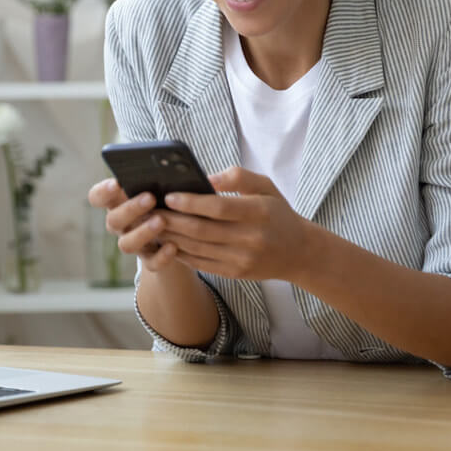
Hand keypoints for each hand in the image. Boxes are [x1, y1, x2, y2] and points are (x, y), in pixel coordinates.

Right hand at [86, 178, 184, 273]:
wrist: (180, 230)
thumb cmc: (165, 197)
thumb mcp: (160, 186)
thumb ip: (159, 178)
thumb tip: (172, 168)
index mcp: (117, 202)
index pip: (97, 197)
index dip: (103, 191)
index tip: (117, 183)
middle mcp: (120, 224)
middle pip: (113, 220)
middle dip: (131, 209)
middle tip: (150, 197)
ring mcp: (134, 242)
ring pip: (127, 244)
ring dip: (143, 232)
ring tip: (162, 221)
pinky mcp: (151, 259)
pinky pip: (152, 263)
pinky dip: (161, 256)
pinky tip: (173, 246)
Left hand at [155, 166, 311, 280]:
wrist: (299, 252)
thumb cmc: (278, 213)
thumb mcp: (266, 186)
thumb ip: (238, 177)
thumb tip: (206, 179)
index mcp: (259, 212)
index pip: (219, 207)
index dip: (191, 202)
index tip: (169, 195)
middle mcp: (251, 238)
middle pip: (202, 230)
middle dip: (172, 220)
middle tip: (150, 210)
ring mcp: (242, 259)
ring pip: (198, 248)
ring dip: (172, 237)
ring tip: (153, 225)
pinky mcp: (235, 273)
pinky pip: (201, 264)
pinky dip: (181, 253)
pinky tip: (168, 242)